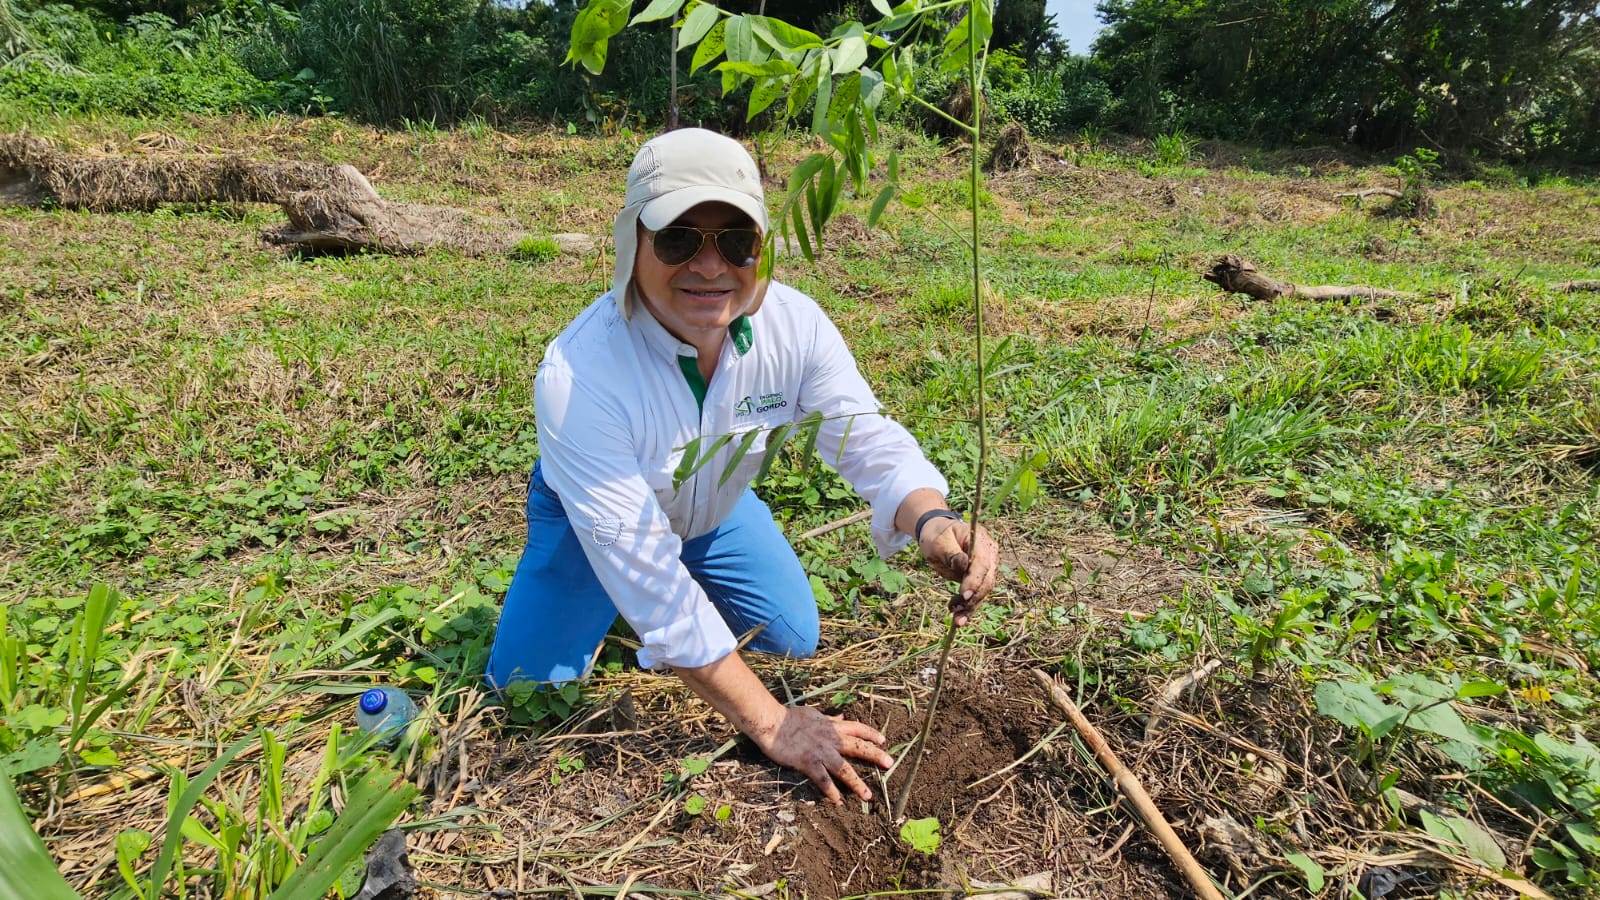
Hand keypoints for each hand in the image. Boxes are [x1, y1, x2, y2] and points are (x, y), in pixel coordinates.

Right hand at [754, 706, 891, 804]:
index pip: (857, 728)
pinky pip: (823, 780)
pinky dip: (832, 792)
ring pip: (844, 769)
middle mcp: (831, 739)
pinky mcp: (808, 763)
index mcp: (832, 726)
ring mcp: (820, 752)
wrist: (771, 722)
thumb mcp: (814, 714)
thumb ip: (829, 719)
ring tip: (867, 796)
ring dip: (857, 783)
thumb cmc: (789, 718)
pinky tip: (839, 802)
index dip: (871, 734)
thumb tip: (842, 717)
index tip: (883, 741)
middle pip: (858, 747)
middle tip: (889, 764)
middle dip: (875, 755)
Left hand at [917, 517, 998, 625]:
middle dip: (973, 599)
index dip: (974, 580)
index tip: (964, 595)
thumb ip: (951, 553)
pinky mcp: (981, 578)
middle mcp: (989, 553)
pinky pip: (978, 595)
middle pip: (987, 580)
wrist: (938, 535)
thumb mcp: (938, 542)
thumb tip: (963, 564)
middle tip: (955, 611)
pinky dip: (969, 608)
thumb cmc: (937, 536)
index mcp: (980, 539)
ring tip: (956, 620)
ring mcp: (988, 566)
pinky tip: (960, 619)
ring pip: (984, 591)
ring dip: (971, 607)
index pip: (982, 563)